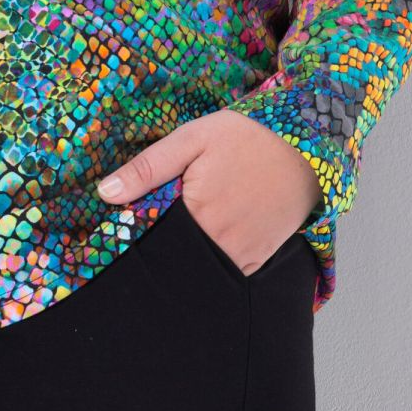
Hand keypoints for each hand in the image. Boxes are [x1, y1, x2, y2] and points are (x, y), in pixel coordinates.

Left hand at [95, 109, 323, 275]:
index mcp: (197, 215)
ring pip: (199, 271)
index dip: (132, 238)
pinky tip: (202, 243)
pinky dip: (210, 265)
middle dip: (157, 253)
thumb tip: (105, 193)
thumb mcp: (192, 139)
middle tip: (148, 233)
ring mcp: (243, 257)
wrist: (306, 145)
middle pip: (174, 260)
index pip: (150, 242)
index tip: (115, 234)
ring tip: (174, 237)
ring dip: (183, 259)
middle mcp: (220, 244)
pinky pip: (226, 273)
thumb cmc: (246, 136)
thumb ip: (147, 168)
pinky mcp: (259, 261)